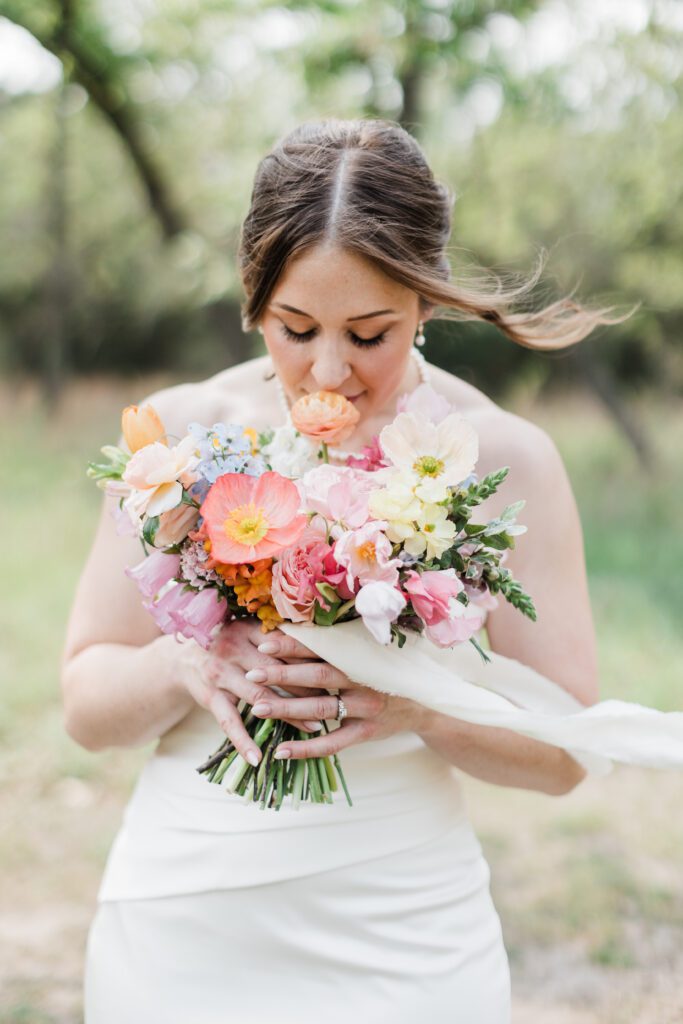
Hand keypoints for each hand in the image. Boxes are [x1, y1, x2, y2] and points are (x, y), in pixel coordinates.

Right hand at [176, 619, 327, 764]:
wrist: (183, 658)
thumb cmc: (229, 645)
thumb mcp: (248, 633)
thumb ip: (277, 638)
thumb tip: (323, 647)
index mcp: (247, 629)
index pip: (285, 645)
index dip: (311, 658)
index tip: (336, 670)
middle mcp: (233, 649)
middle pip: (277, 671)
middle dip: (307, 687)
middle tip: (335, 701)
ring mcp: (220, 674)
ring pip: (260, 697)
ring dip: (289, 714)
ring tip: (314, 728)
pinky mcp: (209, 697)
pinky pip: (229, 722)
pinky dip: (243, 742)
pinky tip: (258, 758)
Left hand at [243, 631, 429, 759]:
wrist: (424, 704)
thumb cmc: (385, 673)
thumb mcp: (368, 655)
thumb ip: (339, 647)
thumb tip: (296, 632)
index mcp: (359, 656)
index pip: (320, 648)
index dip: (293, 645)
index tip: (264, 642)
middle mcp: (362, 680)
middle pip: (317, 676)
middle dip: (282, 675)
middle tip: (252, 673)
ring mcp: (365, 708)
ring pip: (320, 709)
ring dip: (287, 709)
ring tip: (257, 707)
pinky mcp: (366, 733)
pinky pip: (332, 743)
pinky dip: (306, 748)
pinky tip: (281, 750)